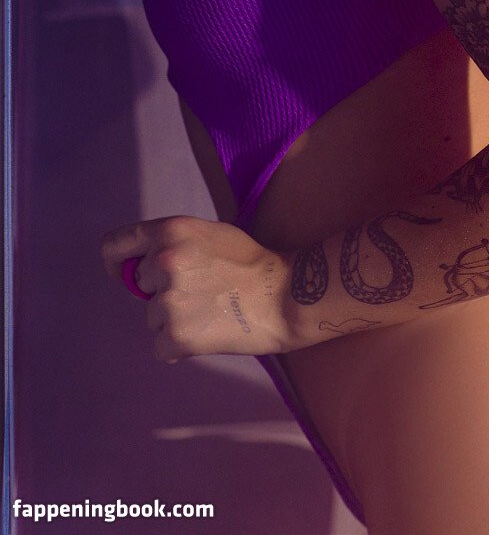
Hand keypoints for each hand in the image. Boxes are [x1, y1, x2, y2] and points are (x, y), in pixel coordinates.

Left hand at [101, 215, 293, 362]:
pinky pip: (160, 346)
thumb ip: (172, 243)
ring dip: (173, 320)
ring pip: (152, 317)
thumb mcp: (208, 233)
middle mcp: (164, 262)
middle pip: (141, 286)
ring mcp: (169, 300)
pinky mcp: (177, 335)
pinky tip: (207, 334)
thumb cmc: (251, 263)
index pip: (115, 246)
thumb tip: (139, 266)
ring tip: (211, 312)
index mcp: (171, 231)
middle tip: (199, 293)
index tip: (125, 273)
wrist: (284, 296)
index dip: (118, 263)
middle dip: (162, 292)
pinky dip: (178, 347)